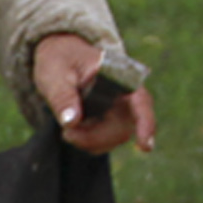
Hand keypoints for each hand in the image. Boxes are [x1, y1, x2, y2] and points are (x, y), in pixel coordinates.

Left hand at [33, 32, 152, 154]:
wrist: (60, 56)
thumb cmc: (61, 58)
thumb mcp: (56, 73)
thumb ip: (63, 96)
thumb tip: (71, 122)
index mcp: (119, 75)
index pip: (140, 101)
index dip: (146, 124)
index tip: (144, 147)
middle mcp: (126, 94)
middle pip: (124, 127)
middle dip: (96, 138)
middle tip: (67, 134)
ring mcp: (120, 109)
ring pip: (115, 137)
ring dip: (90, 141)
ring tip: (67, 129)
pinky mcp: (110, 120)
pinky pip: (105, 140)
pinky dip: (88, 141)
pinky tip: (73, 130)